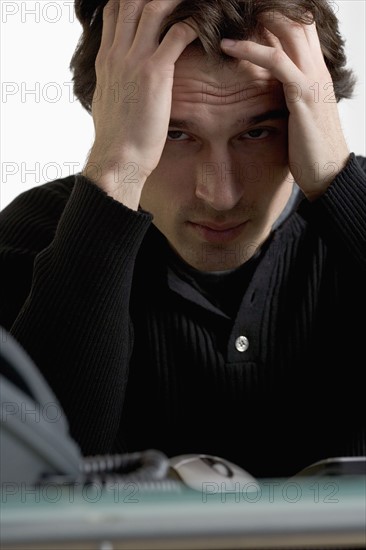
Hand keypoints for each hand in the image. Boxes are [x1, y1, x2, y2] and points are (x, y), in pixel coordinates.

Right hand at [82, 0, 196, 208]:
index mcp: (106, 59)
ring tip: (194, 3)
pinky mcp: (155, 73)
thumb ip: (113, 83)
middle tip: (175, 1)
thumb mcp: (108, 102)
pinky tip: (204, 27)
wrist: (118, 157)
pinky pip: (177, 34)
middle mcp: (117, 53)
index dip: (132, 0)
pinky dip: (193, 25)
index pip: (114, 11)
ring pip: (153, 8)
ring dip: (175, 2)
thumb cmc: (116, 137)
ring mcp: (134, 60)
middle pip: (131, 1)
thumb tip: (118, 84)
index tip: (150, 2)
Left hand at [221, 13, 350, 199]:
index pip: (299, 26)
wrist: (328, 173)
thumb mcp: (298, 113)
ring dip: (255, 17)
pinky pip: (276, 61)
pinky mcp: (302, 95)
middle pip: (295, 18)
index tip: (245, 10)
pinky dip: (250, 49)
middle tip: (233, 5)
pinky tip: (226, 46)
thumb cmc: (310, 147)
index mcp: (314, 70)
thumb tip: (266, 89)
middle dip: (266, 7)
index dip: (275, 12)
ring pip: (286, 30)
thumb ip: (287, 93)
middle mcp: (315, 68)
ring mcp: (311, 79)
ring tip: (226, 13)